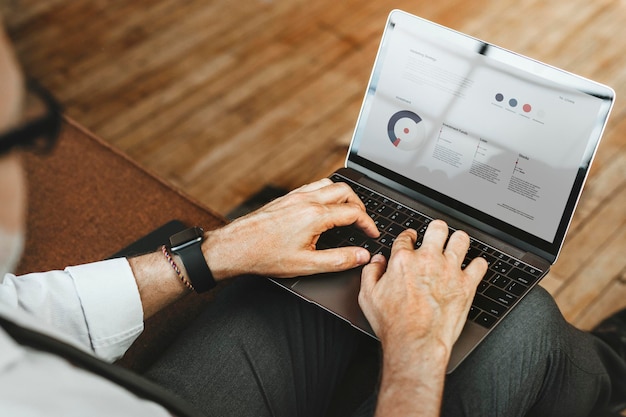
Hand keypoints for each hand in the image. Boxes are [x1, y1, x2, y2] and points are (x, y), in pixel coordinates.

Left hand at [203, 178, 379, 278]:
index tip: (372, 234)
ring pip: (329, 184)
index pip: (353, 212)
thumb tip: (361, 255)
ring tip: (348, 212)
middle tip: (363, 222)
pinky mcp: (286, 198)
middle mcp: (306, 201)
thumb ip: (339, 260)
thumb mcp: (307, 265)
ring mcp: (295, 197)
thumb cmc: (265, 256)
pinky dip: (327, 193)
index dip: (368, 224)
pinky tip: (325, 206)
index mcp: (315, 216)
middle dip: (360, 206)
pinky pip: (314, 186)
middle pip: (345, 191)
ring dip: (344, 196)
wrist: (235, 247)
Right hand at [358, 221, 486, 416]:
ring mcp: (450, 270)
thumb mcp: (368, 296)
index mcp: (403, 260)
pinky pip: (480, 264)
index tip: (411, 238)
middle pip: (437, 228)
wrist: (416, 342)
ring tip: (456, 246)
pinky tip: (473, 268)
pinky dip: (478, 265)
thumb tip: (377, 261)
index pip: (406, 236)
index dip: (408, 236)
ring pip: (461, 240)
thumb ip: (370, 273)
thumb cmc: (394, 323)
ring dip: (458, 241)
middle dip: (436, 230)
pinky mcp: (467, 284)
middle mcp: (428, 260)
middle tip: (436, 235)